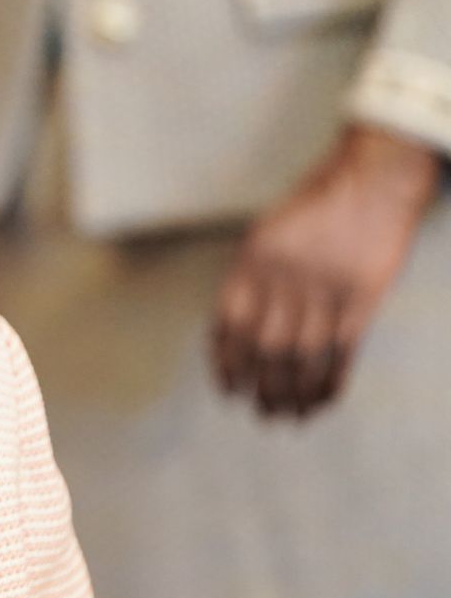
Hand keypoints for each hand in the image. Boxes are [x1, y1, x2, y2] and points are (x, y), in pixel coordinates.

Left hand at [214, 125, 441, 417]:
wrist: (371, 182)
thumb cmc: (316, 205)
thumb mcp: (267, 233)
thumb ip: (252, 277)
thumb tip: (239, 330)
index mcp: (252, 261)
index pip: (228, 324)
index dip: (226, 362)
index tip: (228, 388)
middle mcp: (283, 278)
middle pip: (264, 349)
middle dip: (260, 387)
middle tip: (261, 412)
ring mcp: (324, 291)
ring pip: (301, 358)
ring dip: (292, 393)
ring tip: (287, 416)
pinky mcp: (362, 299)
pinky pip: (341, 352)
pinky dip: (329, 382)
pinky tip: (321, 402)